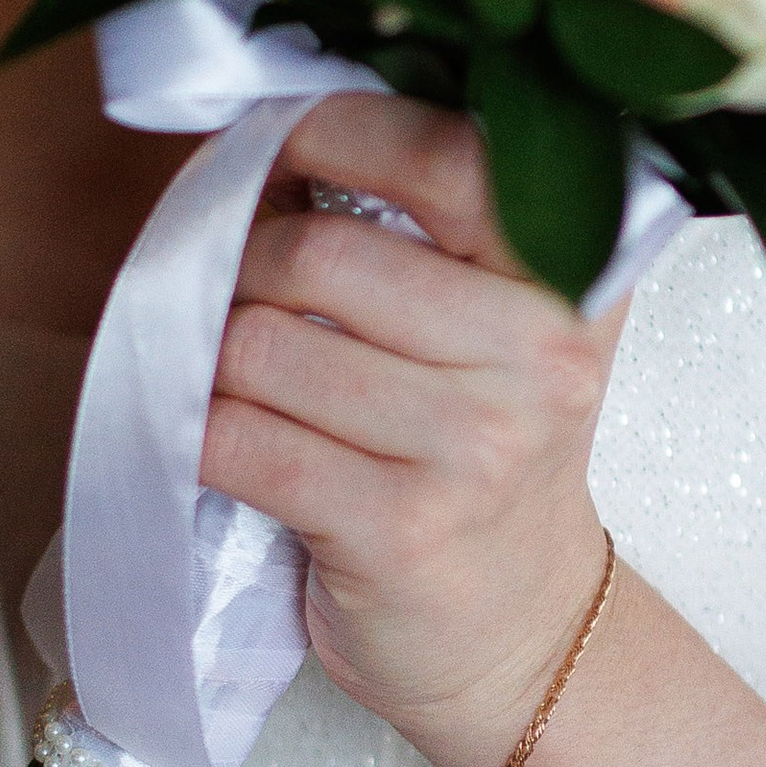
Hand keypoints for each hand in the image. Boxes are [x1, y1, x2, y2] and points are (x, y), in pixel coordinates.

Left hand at [200, 93, 622, 766]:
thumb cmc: (485, 460)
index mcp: (570, 278)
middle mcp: (539, 355)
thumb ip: (429, 229)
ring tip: (237, 378)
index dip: (331, 129)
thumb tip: (269, 138)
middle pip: (317, 252)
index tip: (275, 147)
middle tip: (236, 288)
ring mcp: (473, 449)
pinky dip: (195, 433)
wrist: (521, 636)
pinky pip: (237, 441)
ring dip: (211, 359)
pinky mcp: (396, 531)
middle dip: (240, 262)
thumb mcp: (507, 328)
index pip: (444, 155)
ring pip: (259, 346)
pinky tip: (221, 440)